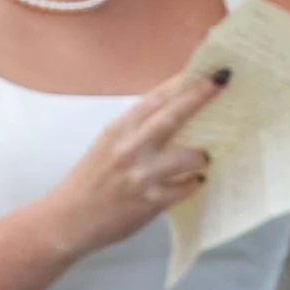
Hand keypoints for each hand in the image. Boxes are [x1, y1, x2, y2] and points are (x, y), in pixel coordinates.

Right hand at [46, 73, 219, 259]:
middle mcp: (129, 148)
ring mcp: (141, 175)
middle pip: (172, 116)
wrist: (68, 220)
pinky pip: (186, 188)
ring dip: (202, 155)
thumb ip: (136, 130)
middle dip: (199, 96)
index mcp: (118, 130)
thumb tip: (174, 113)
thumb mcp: (107, 145)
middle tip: (221, 82)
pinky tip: (195, 182)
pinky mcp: (150, 202)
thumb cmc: (90, 181)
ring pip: (187, 156)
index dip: (181, 82)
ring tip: (205, 157)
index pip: (155, 98)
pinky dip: (195, 183)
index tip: (203, 69)